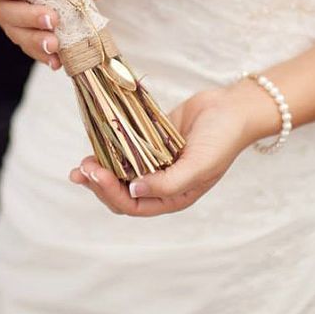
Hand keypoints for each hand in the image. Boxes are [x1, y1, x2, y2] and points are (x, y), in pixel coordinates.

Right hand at [0, 0, 105, 68]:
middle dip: (28, 17)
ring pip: (17, 35)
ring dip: (36, 41)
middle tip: (51, 19)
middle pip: (6, 14)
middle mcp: (3, 5)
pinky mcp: (25, 41)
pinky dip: (44, 56)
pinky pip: (31, 50)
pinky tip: (57, 62)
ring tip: (54, 45)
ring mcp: (13, 25)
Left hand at [68, 80, 280, 215]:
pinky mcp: (151, 141)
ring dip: (100, 170)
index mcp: (174, 197)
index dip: (111, 194)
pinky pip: (126, 149)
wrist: (232, 107)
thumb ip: (167, 183)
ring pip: (120, 173)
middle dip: (100, 185)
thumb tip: (133, 191)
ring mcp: (156, 162)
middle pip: (122, 194)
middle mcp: (162, 183)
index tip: (96, 174)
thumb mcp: (199, 166)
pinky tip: (95, 145)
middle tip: (82, 169)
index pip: (134, 206)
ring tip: (82, 164)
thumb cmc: (222, 140)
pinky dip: (110, 150)